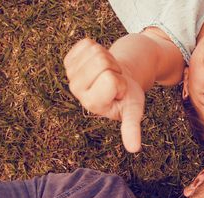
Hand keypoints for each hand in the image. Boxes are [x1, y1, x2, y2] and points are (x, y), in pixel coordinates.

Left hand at [64, 38, 145, 152]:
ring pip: (95, 50)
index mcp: (91, 104)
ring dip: (108, 57)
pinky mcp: (69, 60)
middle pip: (101, 61)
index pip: (110, 79)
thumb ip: (131, 128)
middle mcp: (76, 90)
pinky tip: (99, 64)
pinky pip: (87, 43)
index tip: (120, 91)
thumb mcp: (133, 111)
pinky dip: (98, 49)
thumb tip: (134, 149)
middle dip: (114, 66)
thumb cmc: (128, 96)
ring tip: (109, 72)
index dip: (121, 81)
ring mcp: (70, 74)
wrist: (120, 80)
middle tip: (114, 79)